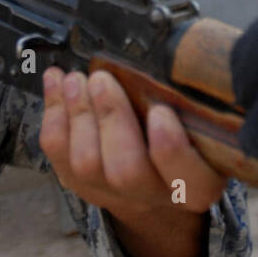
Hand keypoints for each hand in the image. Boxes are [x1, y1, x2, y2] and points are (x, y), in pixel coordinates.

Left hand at [39, 67, 224, 256]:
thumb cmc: (186, 130)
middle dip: (110, 119)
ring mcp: (113, 194)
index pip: (191, 180)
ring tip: (76, 79)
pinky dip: (54, 114)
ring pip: (86, 164)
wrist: (155, 169)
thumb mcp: (203, 121)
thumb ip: (194, 102)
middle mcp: (156, 195)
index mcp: (199, 183)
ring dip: (78, 114)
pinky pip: (58, 154)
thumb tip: (173, 61)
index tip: (161, 112)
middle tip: (102, 79)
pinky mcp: (80, 183)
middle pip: (126, 172)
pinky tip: (57, 82)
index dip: (172, 150)